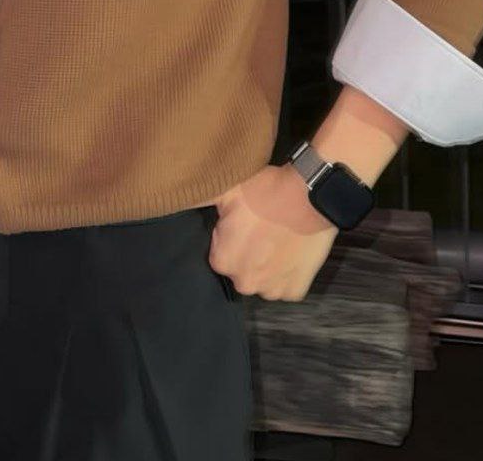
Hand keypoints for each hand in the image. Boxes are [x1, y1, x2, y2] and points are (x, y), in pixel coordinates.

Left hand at [208, 163, 338, 301]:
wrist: (310, 196)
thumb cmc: (266, 191)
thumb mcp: (226, 190)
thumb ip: (198, 200)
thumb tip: (172, 199)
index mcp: (224, 261)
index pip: (221, 255)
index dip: (231, 237)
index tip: (243, 224)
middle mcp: (246, 284)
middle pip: (242, 270)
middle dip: (249, 255)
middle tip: (261, 230)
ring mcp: (273, 290)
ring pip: (264, 280)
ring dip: (269, 265)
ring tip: (278, 238)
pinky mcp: (296, 290)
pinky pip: (287, 286)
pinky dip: (289, 272)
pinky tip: (291, 250)